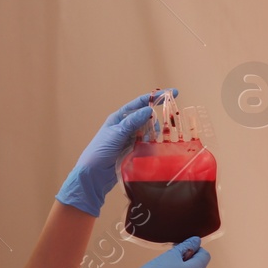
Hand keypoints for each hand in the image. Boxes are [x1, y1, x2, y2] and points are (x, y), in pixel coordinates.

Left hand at [56, 88, 176, 216]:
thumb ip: (133, 122)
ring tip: (143, 144)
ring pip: (150, 132)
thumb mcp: (116, 133)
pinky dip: (150, 146)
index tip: (173, 93)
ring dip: (152, 136)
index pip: (140, 103)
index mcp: (120, 118)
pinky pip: (148, 144)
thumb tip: (149, 110)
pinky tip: (146, 150)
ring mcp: (131, 139)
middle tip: (156, 131)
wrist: (94, 174)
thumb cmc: (100, 151)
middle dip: (154, 122)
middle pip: (148, 118)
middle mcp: (126, 126)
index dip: (155, 97)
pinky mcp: (134, 150)